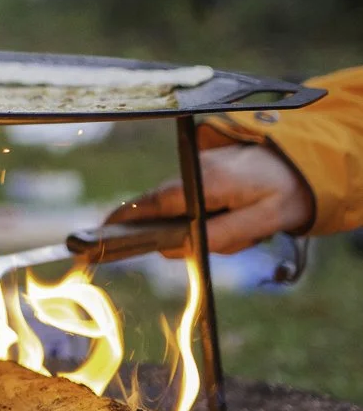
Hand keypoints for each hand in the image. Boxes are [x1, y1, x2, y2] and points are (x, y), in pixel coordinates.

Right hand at [107, 143, 314, 254]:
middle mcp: (197, 169)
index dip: (128, 216)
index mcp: (208, 181)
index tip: (103, 230)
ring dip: (200, 223)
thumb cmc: (288, 192)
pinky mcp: (206, 169)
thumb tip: (176, 249)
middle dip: (175, 230)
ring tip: (250, 226)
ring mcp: (200, 166)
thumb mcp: (263, 222)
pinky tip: (243, 217)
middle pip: (164, 205)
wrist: (308, 161)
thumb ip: (221, 236)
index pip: (158, 201)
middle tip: (206, 238)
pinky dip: (206, 213)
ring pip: (180, 203)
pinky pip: (193, 197)